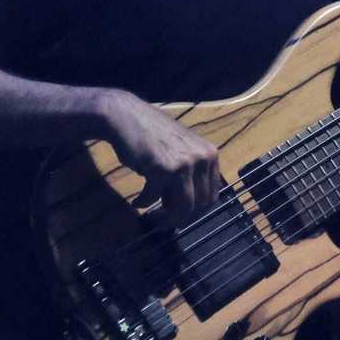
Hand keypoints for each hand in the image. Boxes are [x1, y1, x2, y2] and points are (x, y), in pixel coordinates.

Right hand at [97, 89, 223, 219]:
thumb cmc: (152, 136)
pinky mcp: (166, 170)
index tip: (181, 218)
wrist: (127, 117)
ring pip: (183, 208)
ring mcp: (186, 164)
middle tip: (164, 221)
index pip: (212, 196)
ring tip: (153, 217)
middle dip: (181, 218)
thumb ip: (192, 175)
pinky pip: (157, 198)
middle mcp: (203, 159)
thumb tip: (192, 210)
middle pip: (199, 205)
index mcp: (211, 155)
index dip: (197, 212)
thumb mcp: (182, 152)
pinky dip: (145, 202)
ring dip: (166, 217)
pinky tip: (138, 201)